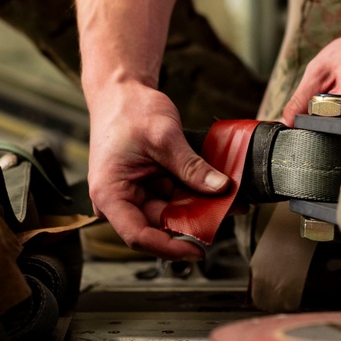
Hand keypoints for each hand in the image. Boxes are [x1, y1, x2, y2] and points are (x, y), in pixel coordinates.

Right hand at [85, 81, 229, 260]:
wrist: (122, 92)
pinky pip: (175, 198)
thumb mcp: (164, 137)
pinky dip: (195, 194)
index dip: (170, 247)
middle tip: (228, 213)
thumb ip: (191, 166)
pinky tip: (218, 189)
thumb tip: (220, 188)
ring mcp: (135, 194)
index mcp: (110, 194)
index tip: (199, 248)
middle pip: (160, 225)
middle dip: (195, 221)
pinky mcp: (149, 186)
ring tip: (230, 200)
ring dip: (200, 208)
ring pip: (172, 213)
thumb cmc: (128, 110)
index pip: (139, 236)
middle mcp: (119, 200)